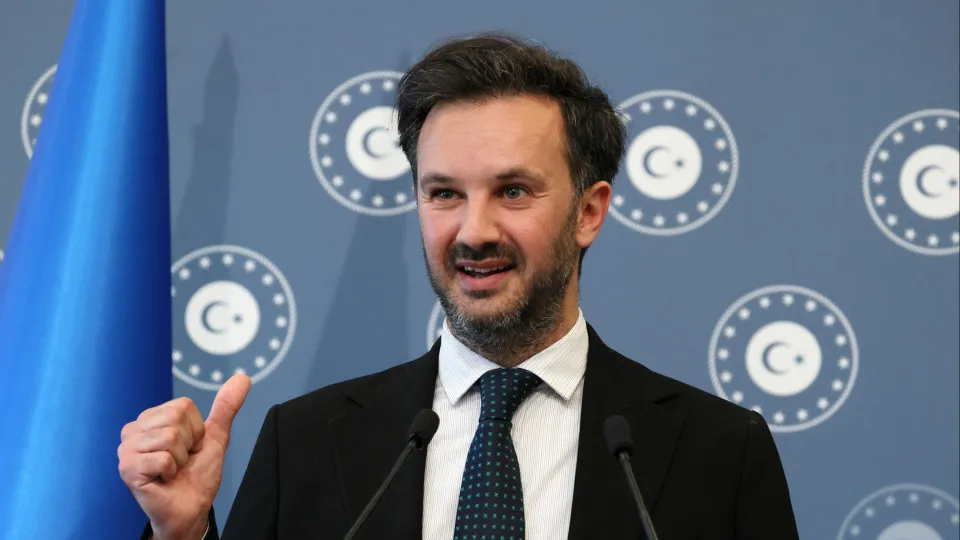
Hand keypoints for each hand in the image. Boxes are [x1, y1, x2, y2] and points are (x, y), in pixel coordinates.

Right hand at [118, 374, 251, 539]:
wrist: (191, 508)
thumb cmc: (197, 475)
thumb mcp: (214, 437)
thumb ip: (225, 406)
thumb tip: (242, 377)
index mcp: (149, 419)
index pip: (183, 405)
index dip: (196, 429)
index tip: (190, 448)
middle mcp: (132, 431)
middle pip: (175, 418)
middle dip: (188, 443)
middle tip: (181, 461)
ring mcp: (126, 450)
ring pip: (170, 437)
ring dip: (181, 459)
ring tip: (172, 471)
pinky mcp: (127, 469)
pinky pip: (164, 458)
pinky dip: (172, 471)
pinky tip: (163, 480)